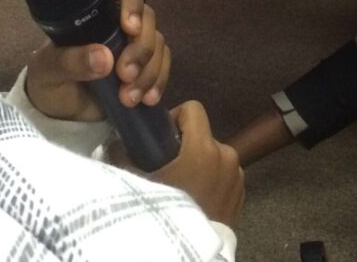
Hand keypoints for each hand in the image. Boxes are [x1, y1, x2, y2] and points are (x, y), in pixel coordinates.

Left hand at [24, 0, 170, 120]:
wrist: (58, 114)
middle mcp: (117, 21)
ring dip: (149, 71)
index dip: (131, 1)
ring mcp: (133, 43)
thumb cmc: (48, 81)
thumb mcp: (49, 72)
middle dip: (141, 47)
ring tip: (129, 97)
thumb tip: (104, 57)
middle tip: (125, 74)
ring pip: (157, 43)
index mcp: (92, 10)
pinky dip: (159, 81)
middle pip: (146, 18)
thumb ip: (71, 62)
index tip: (129, 27)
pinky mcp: (144, 66)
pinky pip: (163, 65)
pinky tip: (148, 99)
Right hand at [112, 101, 245, 226]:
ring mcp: (237, 175)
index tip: (163, 138)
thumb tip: (115, 141)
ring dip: (200, 163)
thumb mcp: (138, 183)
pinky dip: (212, 180)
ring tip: (182, 186)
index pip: (193, 109)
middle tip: (167, 167)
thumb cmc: (165, 212)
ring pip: (214, 155)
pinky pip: (224, 174)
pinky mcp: (241, 193)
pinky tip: (197, 197)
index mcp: (204, 148)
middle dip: (186, 145)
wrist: (189, 251)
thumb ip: (124, 156)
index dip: (175, 118)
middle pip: (203, 135)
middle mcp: (226, 156)